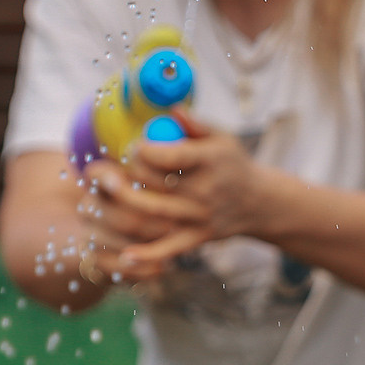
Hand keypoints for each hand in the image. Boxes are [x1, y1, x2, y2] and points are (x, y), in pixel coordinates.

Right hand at [76, 157, 205, 281]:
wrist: (139, 229)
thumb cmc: (162, 189)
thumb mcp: (168, 165)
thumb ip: (173, 144)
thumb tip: (181, 118)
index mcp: (102, 178)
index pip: (97, 174)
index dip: (107, 178)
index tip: (120, 181)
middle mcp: (91, 204)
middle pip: (110, 210)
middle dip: (144, 217)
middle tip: (174, 221)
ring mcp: (91, 232)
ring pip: (113, 238)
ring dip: (145, 241)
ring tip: (173, 238)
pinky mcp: (97, 258)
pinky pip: (115, 266)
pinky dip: (141, 268)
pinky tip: (164, 266)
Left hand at [119, 115, 271, 270]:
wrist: (259, 202)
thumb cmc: (232, 164)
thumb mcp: (222, 137)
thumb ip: (195, 123)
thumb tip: (171, 109)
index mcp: (210, 160)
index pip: (168, 156)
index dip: (143, 150)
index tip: (135, 146)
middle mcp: (205, 189)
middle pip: (153, 182)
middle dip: (127, 171)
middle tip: (112, 166)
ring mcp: (200, 216)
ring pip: (153, 212)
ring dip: (124, 201)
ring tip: (105, 191)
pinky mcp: (197, 237)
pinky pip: (169, 248)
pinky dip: (148, 255)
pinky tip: (126, 255)